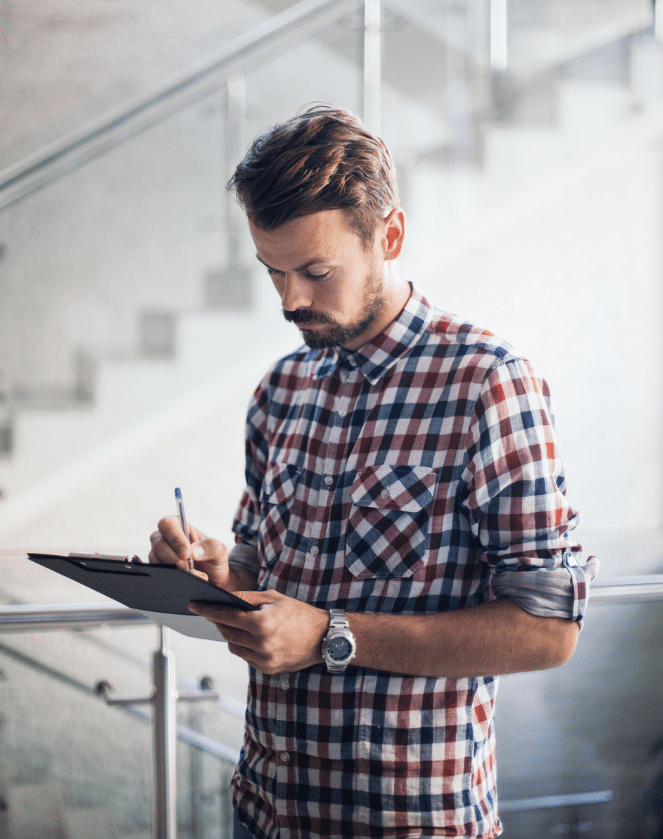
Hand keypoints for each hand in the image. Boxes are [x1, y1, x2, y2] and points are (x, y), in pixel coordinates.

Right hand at [148, 516, 230, 588]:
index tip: (186, 554)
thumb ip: (210, 547)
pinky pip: (157, 571)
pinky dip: (170, 577)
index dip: (175, 538)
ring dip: (174, 570)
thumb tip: (193, 551)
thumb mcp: (220, 551)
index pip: (168, 524)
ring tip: (194, 576)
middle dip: (175, 560)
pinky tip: (184, 580)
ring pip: (155, 559)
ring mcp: (160, 553)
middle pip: (158, 544)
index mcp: (181, 526)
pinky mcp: (158, 567)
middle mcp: (167, 538)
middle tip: (191, 569)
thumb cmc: (214, 559)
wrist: (213, 579)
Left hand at [190, 590, 328, 674]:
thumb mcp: (273, 598)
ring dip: (232, 635)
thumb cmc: (299, 613)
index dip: (207, 610)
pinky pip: (246, 657)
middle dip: (220, 621)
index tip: (194, 604)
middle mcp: (261, 644)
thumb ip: (247, 598)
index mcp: (262, 623)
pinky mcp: (267, 669)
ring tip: (239, 624)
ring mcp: (264, 659)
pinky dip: (244, 646)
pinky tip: (253, 637)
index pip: (226, 616)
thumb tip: (224, 598)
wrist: (323, 638)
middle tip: (218, 612)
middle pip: (227, 632)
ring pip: (233, 647)